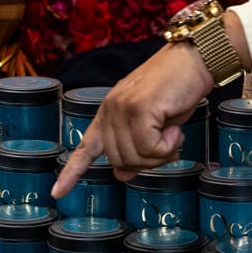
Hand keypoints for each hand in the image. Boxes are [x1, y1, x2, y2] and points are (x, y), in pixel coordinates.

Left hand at [52, 41, 213, 197]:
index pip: (85, 146)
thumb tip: (121, 174)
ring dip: (161, 155)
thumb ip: (136, 147)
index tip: (57, 193)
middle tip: (169, 143)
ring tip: (174, 132)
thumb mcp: (155, 126)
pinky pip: (150, 148)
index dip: (71, 172)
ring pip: (135, 157)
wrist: (194, 59)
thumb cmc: (177, 90)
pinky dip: (168, 147)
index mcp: (108, 112)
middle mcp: (109, 109)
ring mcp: (121, 107)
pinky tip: (176, 129)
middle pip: (120, 160)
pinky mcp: (138, 108)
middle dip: (149, 161)